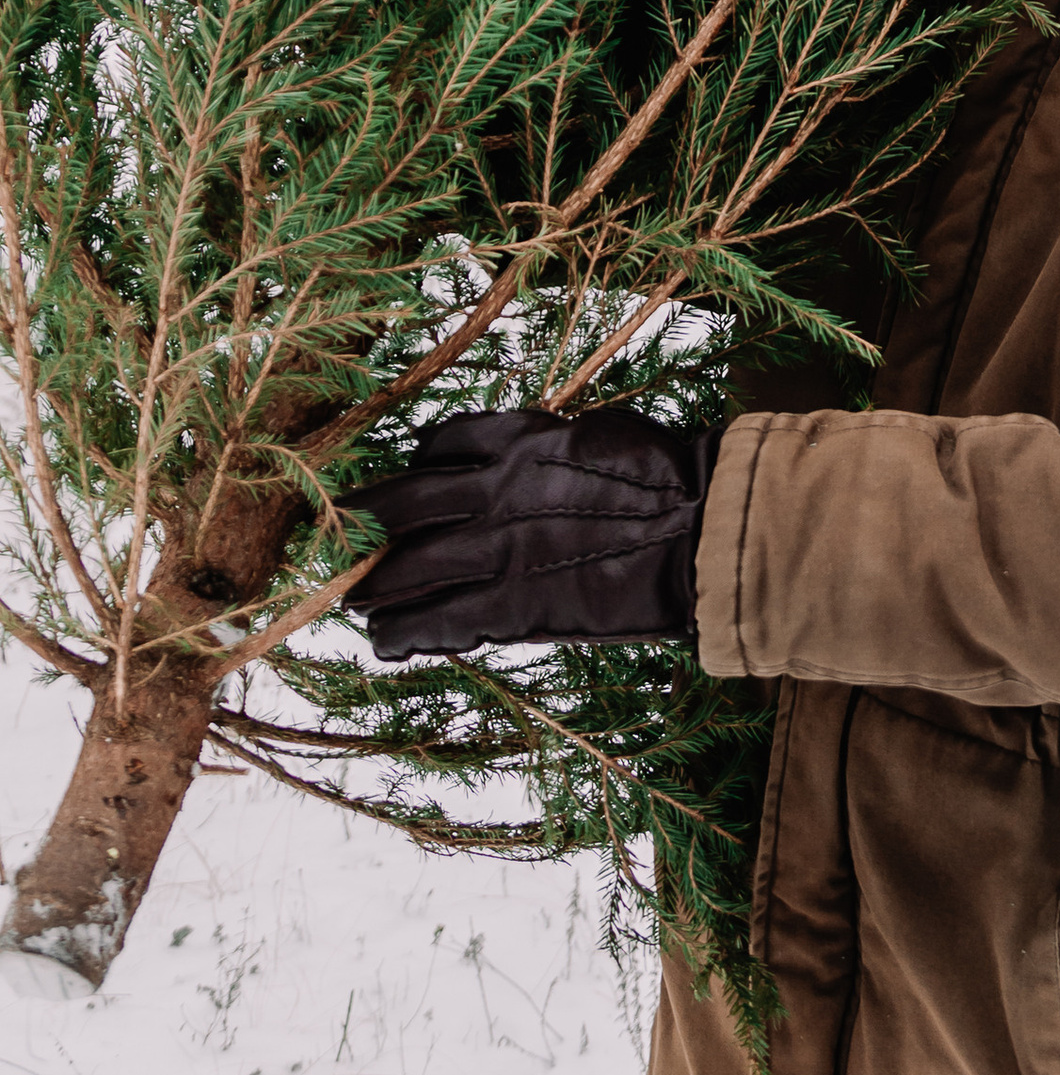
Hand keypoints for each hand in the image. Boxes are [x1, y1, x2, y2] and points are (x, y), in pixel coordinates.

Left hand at [353, 405, 720, 662]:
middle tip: (345, 547)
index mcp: (517, 440)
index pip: (437, 446)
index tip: (405, 486)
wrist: (698, 529)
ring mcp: (496, 551)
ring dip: (373, 589)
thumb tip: (526, 457)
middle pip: (400, 508)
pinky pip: (435, 624)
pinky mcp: (510, 607)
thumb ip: (547, 446)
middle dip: (365, 531)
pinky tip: (387, 642)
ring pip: (405, 571)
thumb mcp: (596, 432)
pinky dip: (403, 634)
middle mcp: (491, 490)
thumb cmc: (664, 473)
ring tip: (358, 603)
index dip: (412, 468)